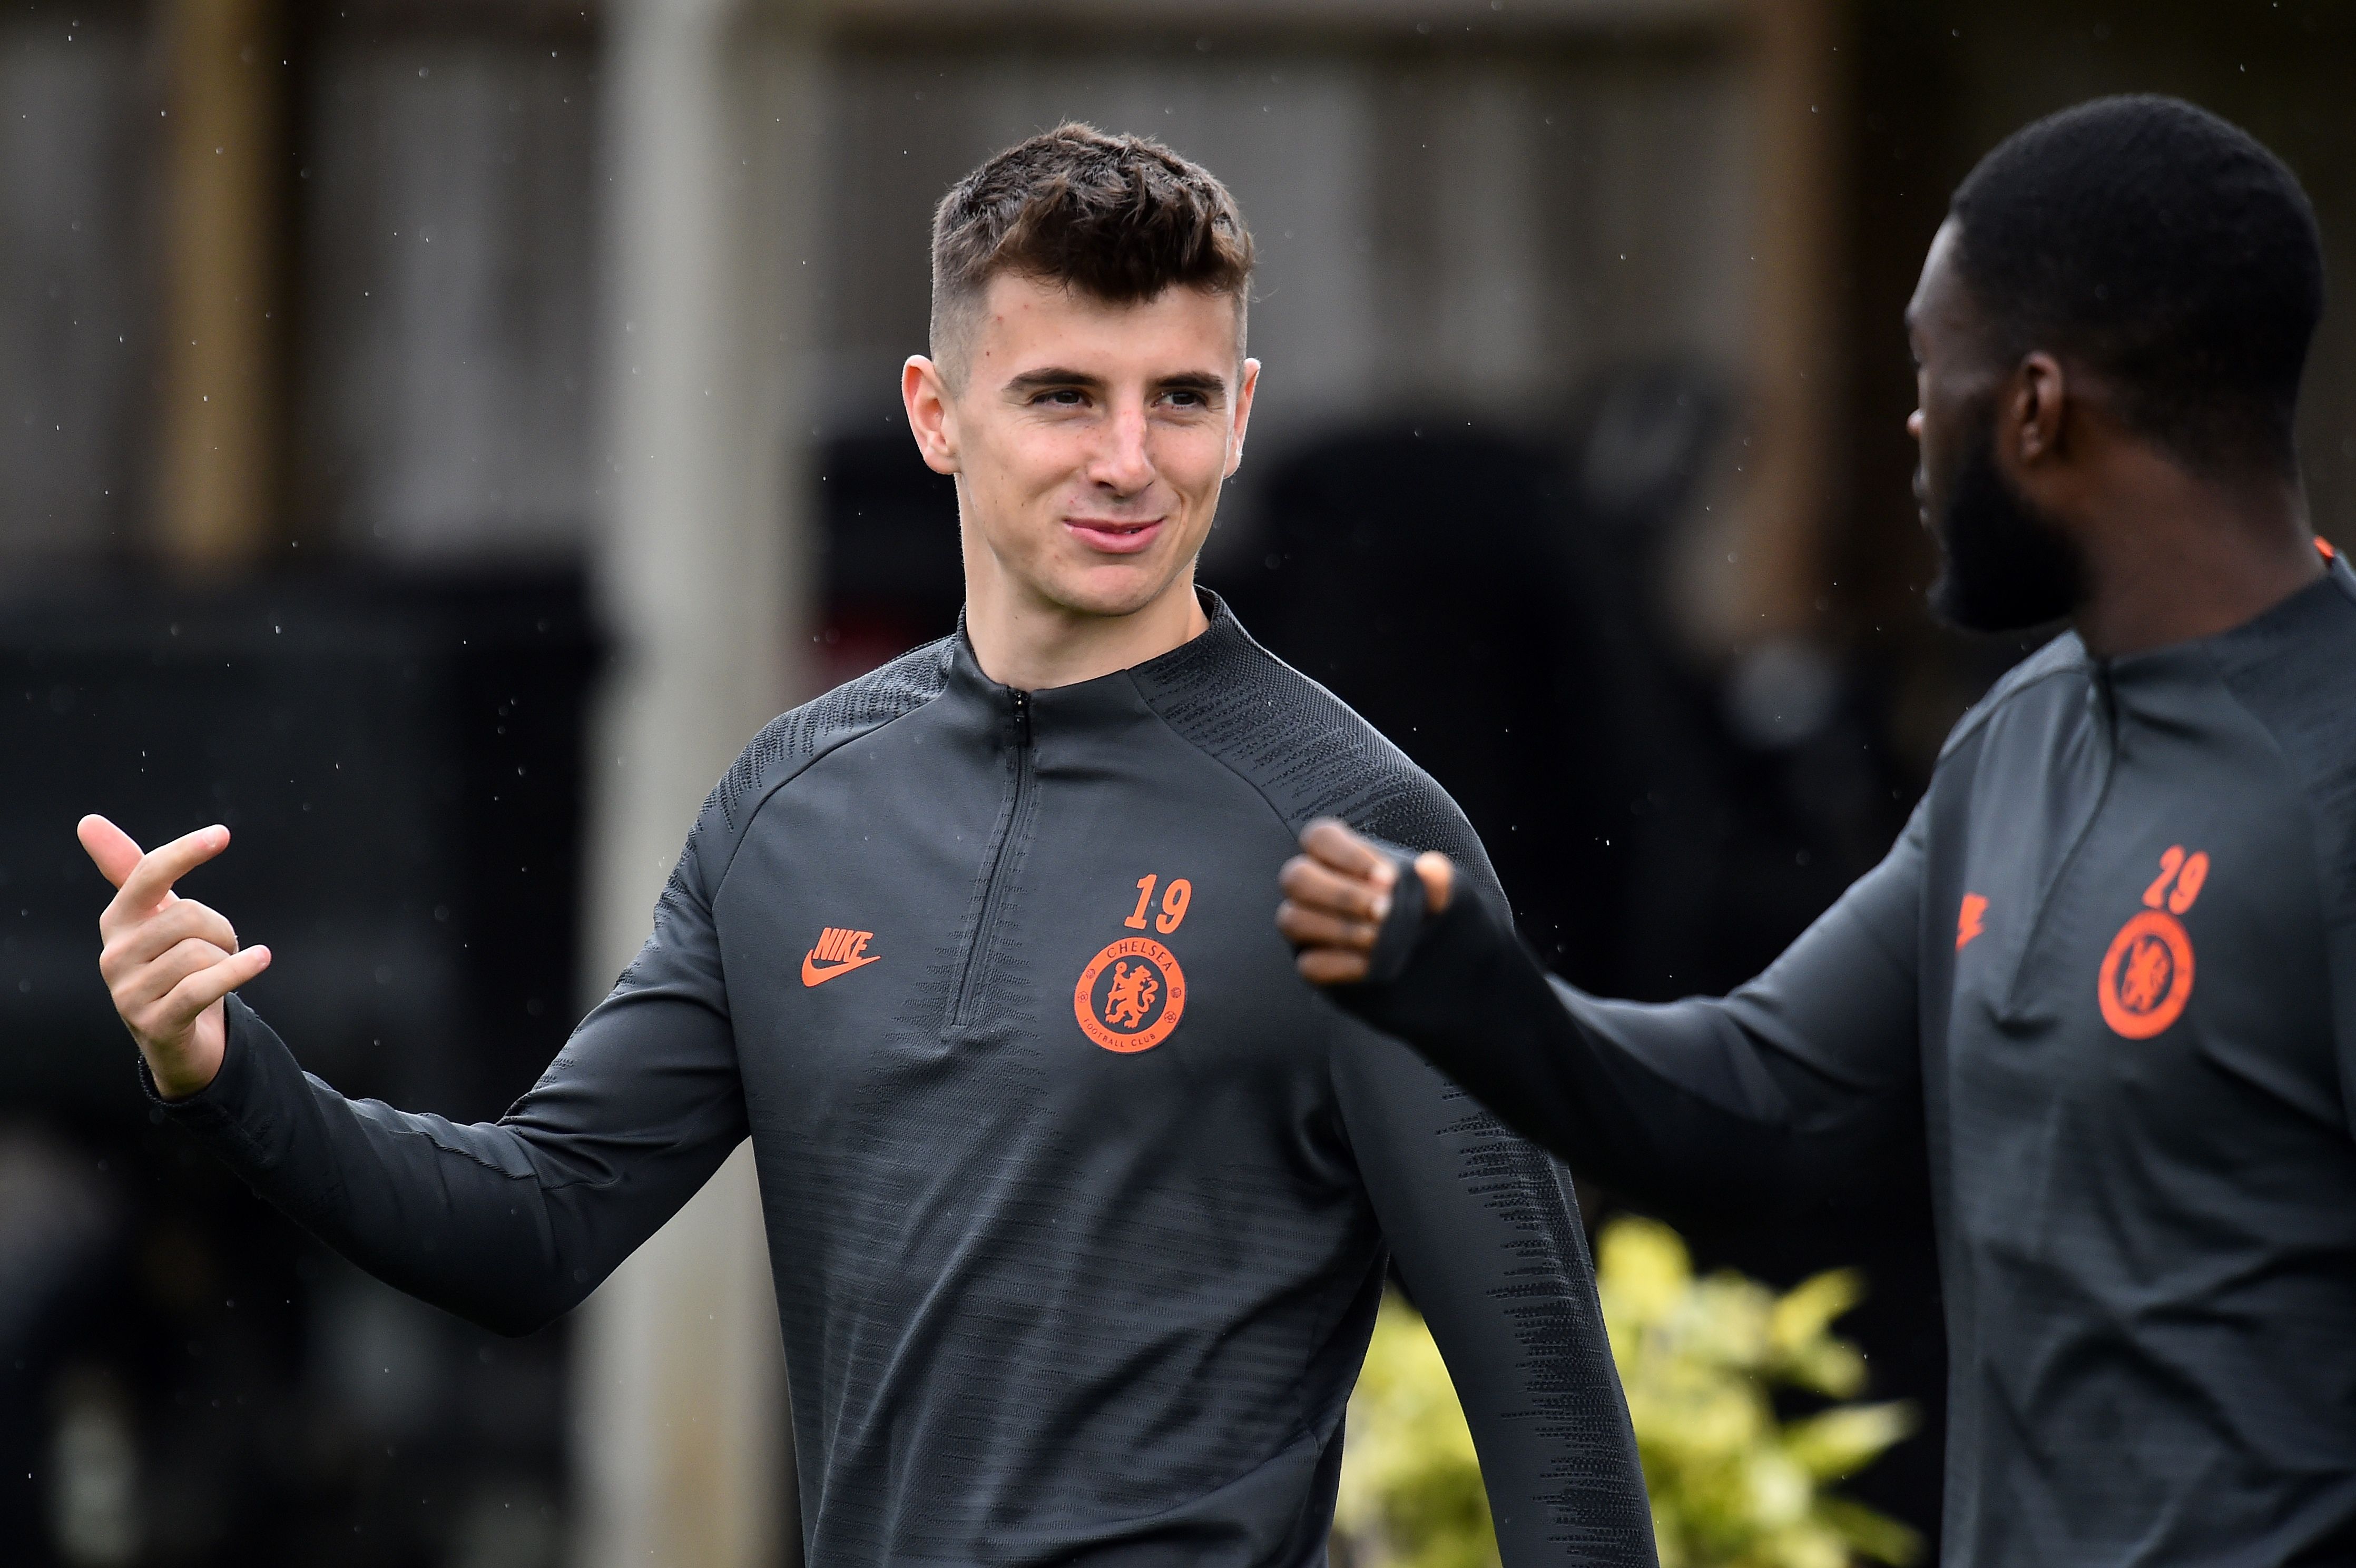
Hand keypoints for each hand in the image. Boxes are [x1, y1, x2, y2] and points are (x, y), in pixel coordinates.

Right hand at [78, 815, 269, 1100]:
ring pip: (202, 952)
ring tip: (219, 973)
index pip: (147, 874)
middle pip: (189, 915)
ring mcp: (129, 992)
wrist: (179, 1041)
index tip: (222, 834)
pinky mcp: (155, 1023)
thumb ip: (133, 872)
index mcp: (116, 921)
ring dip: (228, 959)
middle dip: (220, 928)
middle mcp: (114, 954)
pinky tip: (260, 959)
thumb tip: (89, 822)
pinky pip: (204, 986)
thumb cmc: (170, 968)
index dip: (184, 853)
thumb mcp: (155, 919)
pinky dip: (239, 971)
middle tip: (221, 948)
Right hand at [1276, 817, 1452, 984]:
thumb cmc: (1427, 914)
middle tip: (1384, 910)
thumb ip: (1439, 879)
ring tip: (1379, 938)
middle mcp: (1315, 888)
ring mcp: (1308, 927)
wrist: (1437, 965)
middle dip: (1340, 894)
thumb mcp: (1443, 895)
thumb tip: (1431, 867)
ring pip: (1292, 919)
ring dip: (1339, 928)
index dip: (1346, 855)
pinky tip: (1371, 964)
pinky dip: (1339, 964)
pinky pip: (1308, 964)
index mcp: (1341, 857)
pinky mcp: (1313, 965)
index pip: (1320, 837)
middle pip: (1295, 877)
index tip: (1387, 879)